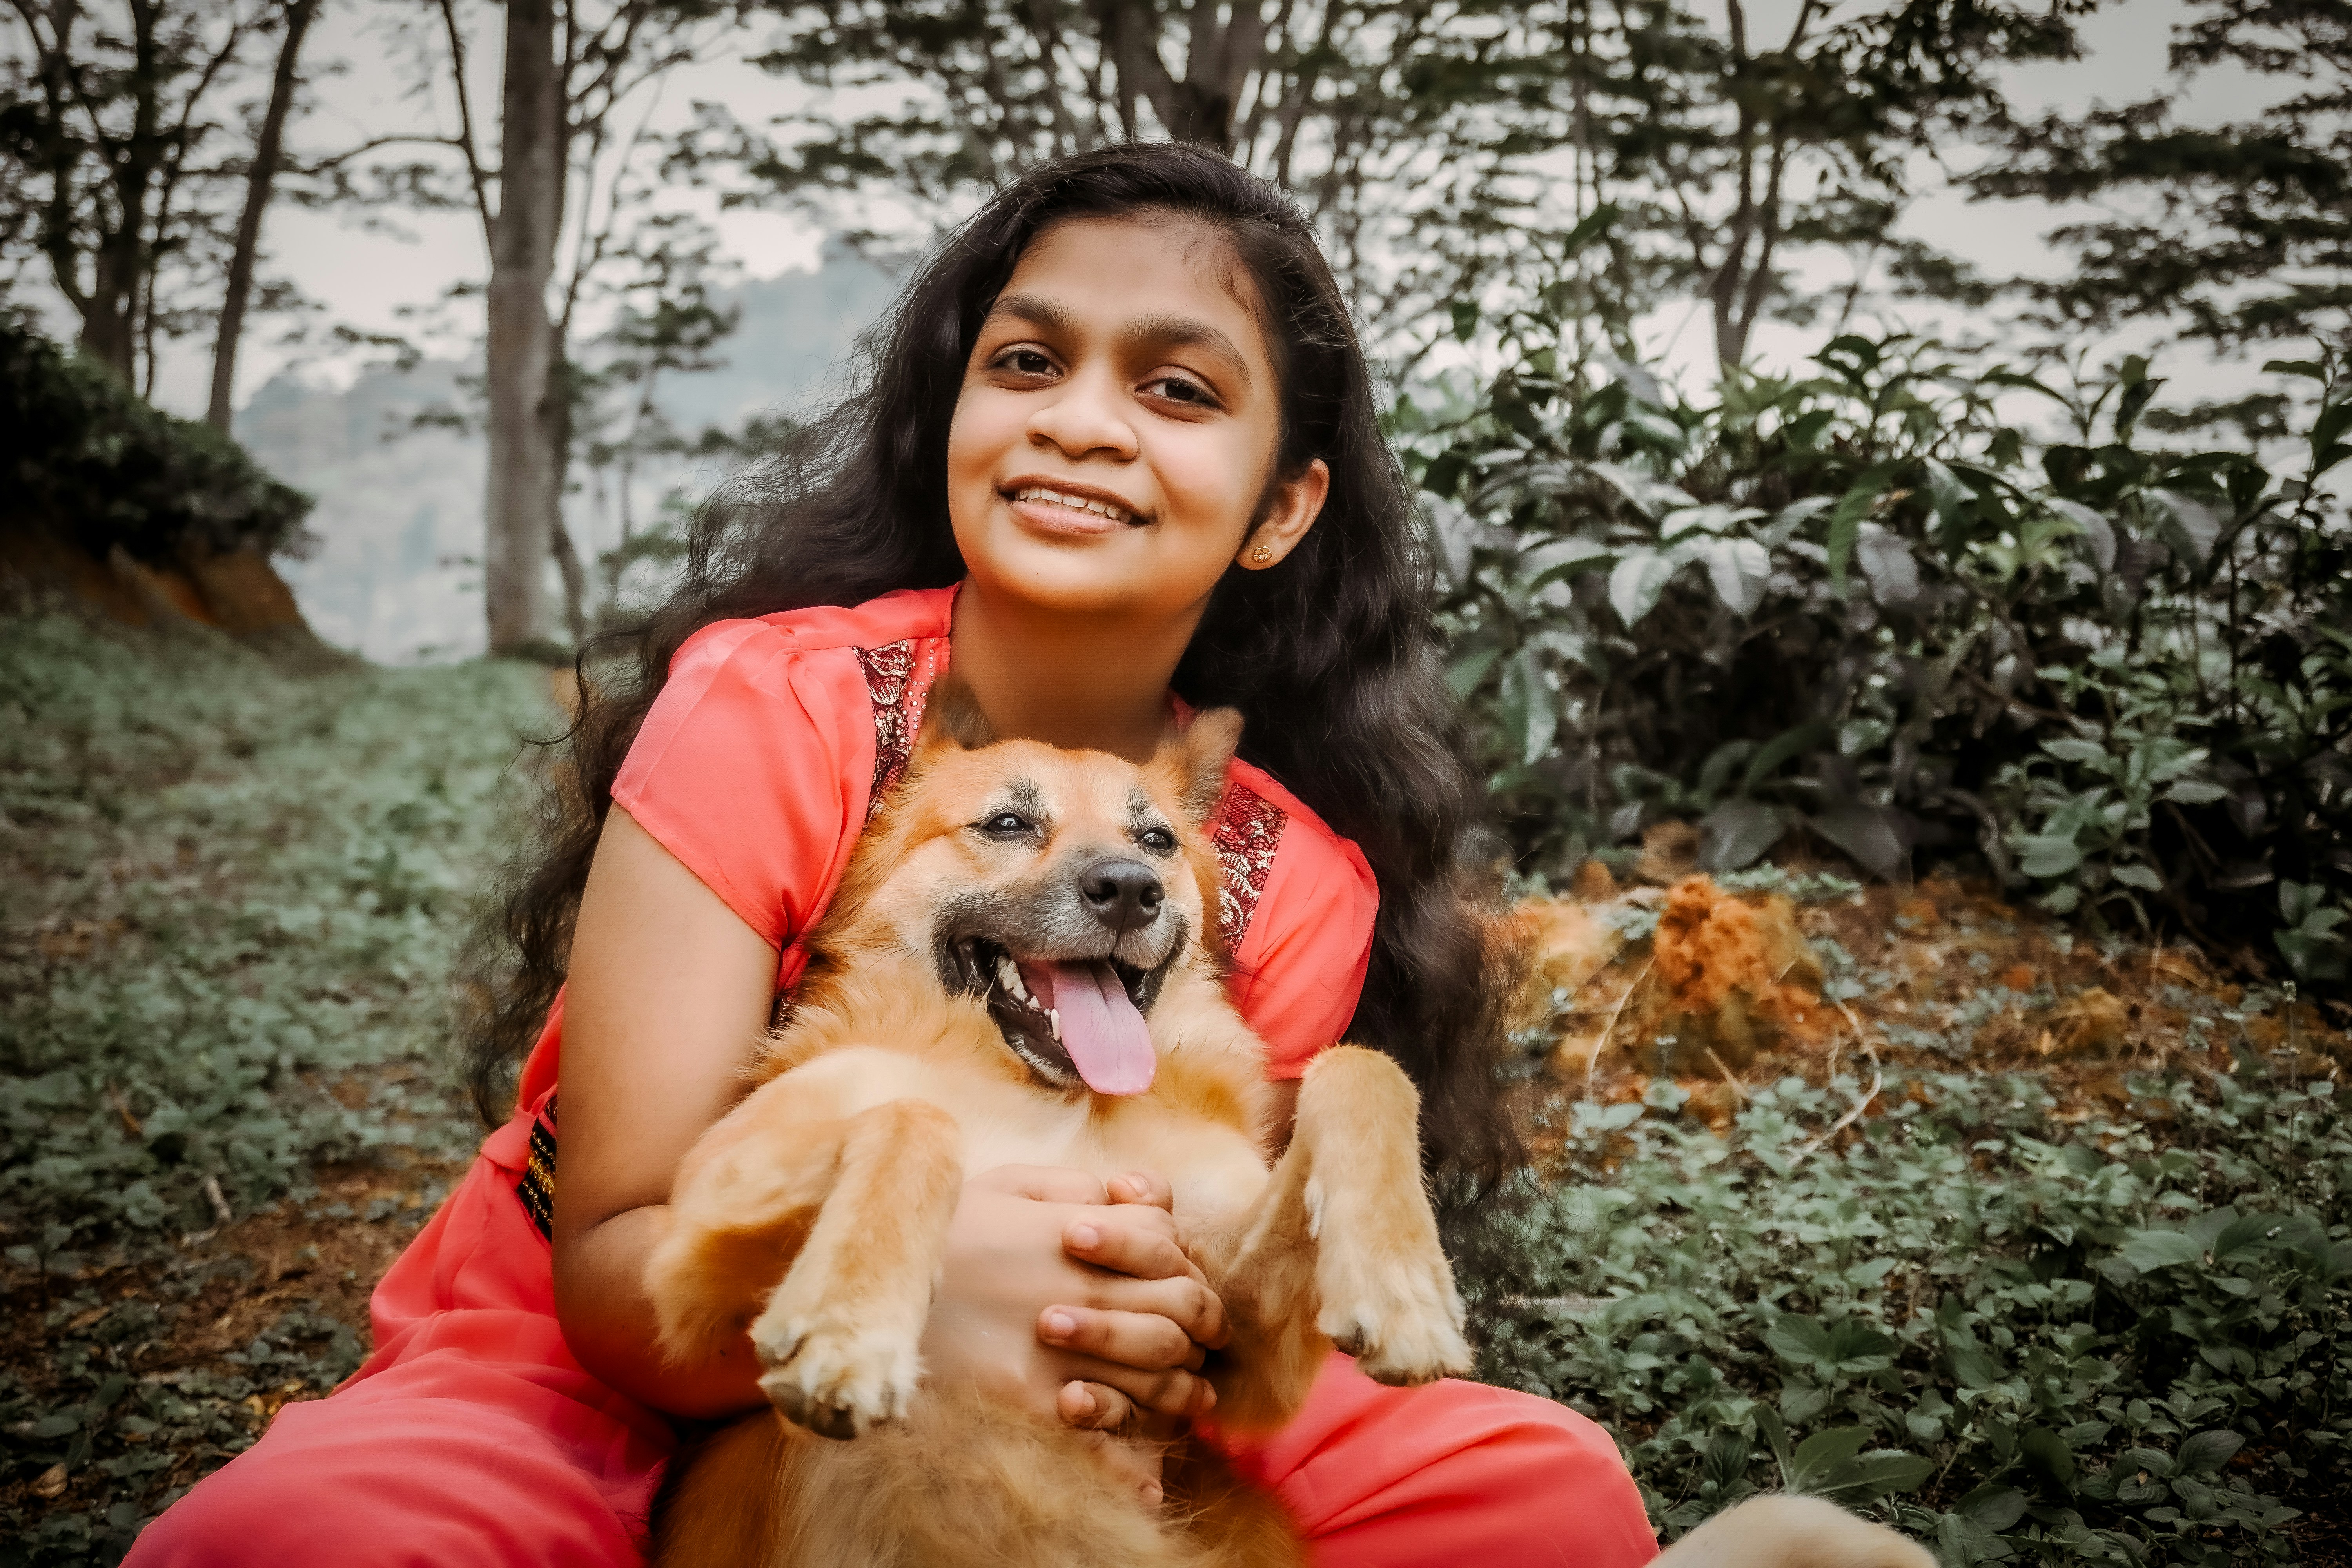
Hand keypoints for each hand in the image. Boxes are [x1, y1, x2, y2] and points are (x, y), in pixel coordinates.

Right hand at [920, 1166, 1228, 1500]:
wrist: (872, 1292)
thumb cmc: (939, 1236)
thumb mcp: (999, 1187)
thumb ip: (1068, 1186)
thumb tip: (1124, 1192)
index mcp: (1075, 1231)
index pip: (1167, 1237)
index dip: (1181, 1255)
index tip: (1180, 1274)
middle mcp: (1082, 1288)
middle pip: (1183, 1305)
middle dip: (1202, 1324)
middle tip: (1203, 1340)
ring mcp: (1063, 1349)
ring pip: (1162, 1374)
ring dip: (1186, 1390)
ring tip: (1191, 1399)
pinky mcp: (1036, 1402)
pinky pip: (1108, 1437)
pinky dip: (1135, 1465)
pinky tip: (1148, 1477)